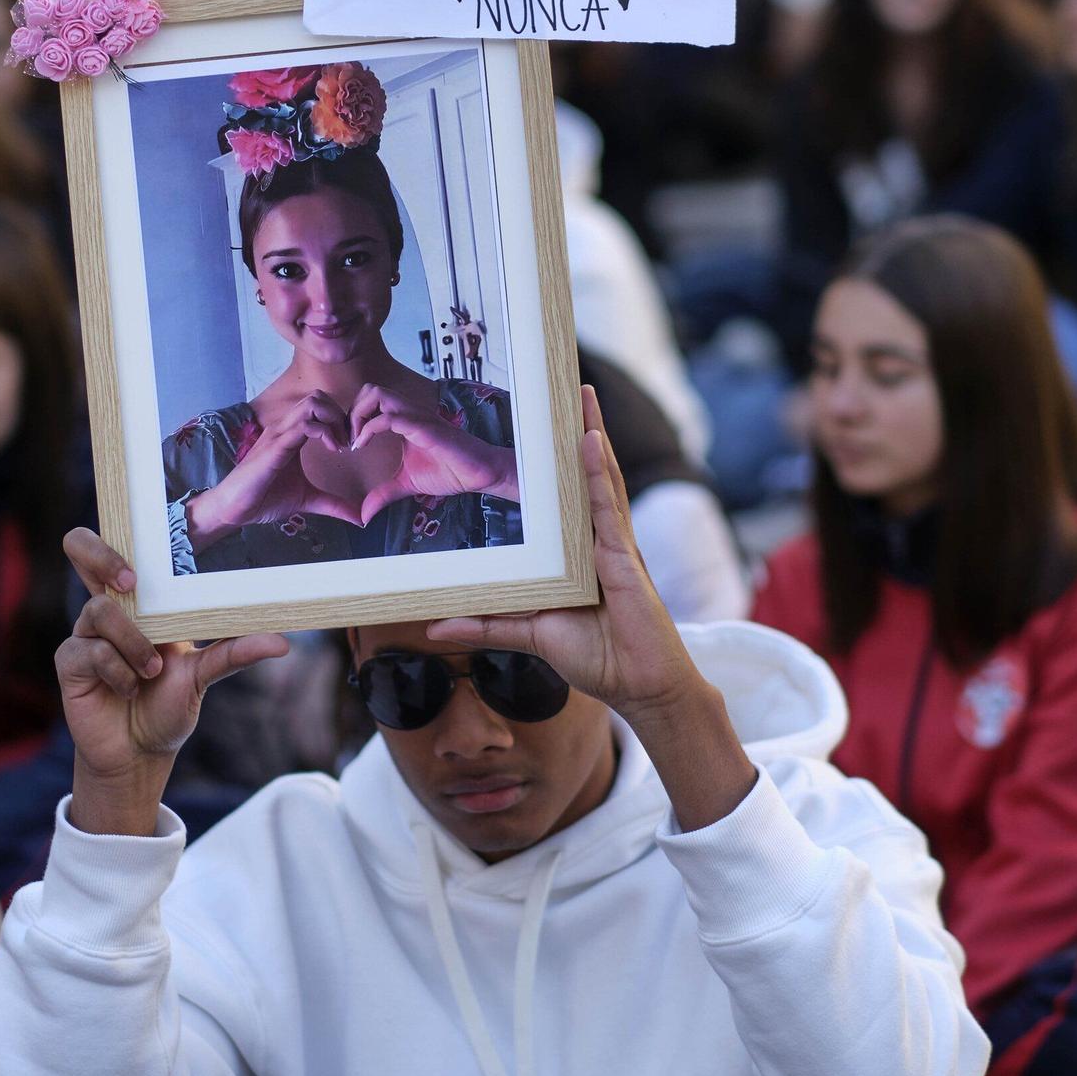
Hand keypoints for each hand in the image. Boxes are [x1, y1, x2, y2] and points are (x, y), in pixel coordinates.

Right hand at [57, 529, 288, 833]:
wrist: (140, 754)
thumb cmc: (167, 707)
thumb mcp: (204, 676)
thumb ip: (234, 653)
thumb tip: (282, 642)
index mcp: (139, 602)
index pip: (117, 547)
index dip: (118, 537)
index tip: (142, 561)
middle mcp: (108, 609)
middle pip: (80, 548)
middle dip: (101, 556)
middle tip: (131, 583)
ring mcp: (85, 633)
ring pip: (100, 611)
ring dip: (133, 642)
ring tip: (152, 671)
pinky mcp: (70, 661)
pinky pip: (91, 651)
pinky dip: (118, 671)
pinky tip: (129, 689)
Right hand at [185, 391, 359, 547]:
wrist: (235, 509)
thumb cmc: (265, 499)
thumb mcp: (308, 500)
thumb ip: (334, 504)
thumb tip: (360, 519)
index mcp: (292, 434)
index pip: (320, 406)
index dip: (341, 420)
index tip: (350, 444)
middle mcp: (285, 428)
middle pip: (318, 397)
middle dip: (340, 415)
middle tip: (348, 442)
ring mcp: (279, 434)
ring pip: (312, 403)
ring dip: (334, 420)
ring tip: (340, 445)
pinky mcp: (275, 446)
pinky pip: (303, 425)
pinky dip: (325, 432)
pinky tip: (332, 450)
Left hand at [350, 382, 519, 526]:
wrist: (479, 473)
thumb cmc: (450, 472)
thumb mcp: (406, 484)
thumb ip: (383, 494)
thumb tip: (363, 514)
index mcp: (404, 419)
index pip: (370, 401)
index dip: (352, 418)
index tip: (347, 445)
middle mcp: (409, 412)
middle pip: (370, 389)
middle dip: (352, 411)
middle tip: (348, 439)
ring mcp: (416, 416)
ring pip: (377, 394)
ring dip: (358, 415)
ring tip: (355, 441)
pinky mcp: (424, 427)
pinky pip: (391, 417)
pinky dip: (369, 429)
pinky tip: (363, 447)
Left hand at [427, 385, 703, 725]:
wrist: (642, 689)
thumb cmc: (598, 658)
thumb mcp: (530, 634)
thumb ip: (487, 624)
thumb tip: (435, 626)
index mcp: (580, 553)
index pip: (567, 496)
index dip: (559, 458)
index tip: (544, 421)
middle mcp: (598, 542)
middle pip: (587, 475)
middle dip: (578, 430)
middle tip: (566, 385)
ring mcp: (615, 547)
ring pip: (600, 480)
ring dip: (591, 434)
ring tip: (581, 394)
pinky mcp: (624, 560)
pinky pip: (607, 509)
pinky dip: (597, 474)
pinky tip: (590, 442)